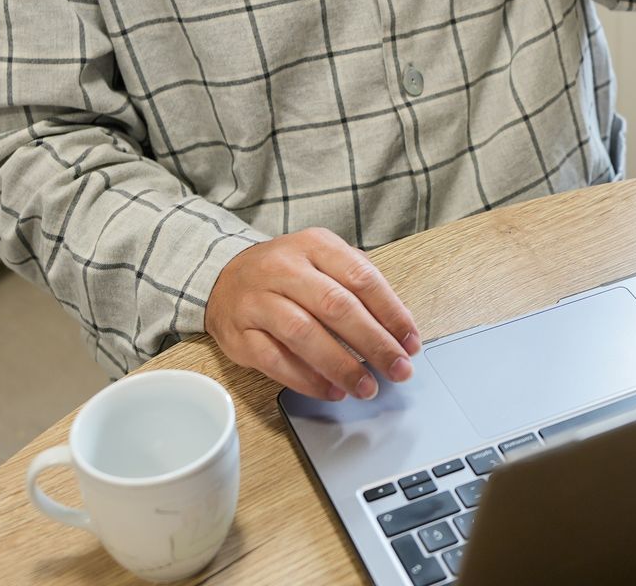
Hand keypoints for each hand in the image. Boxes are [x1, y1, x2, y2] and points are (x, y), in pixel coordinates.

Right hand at [204, 228, 422, 399]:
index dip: (391, 313)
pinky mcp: (239, 335)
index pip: (361, 278)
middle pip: (336, 306)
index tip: (410, 342)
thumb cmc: (287, 273)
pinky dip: (307, 380)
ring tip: (367, 387)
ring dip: (341, 366)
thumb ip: (359, 286)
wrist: (224, 276)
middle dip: (373, 343)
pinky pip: (275, 361)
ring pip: (304, 334)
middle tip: (397, 370)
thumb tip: (398, 329)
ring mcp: (257, 301)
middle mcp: (283, 268)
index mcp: (314, 245)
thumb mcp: (323, 260)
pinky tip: (331, 390)